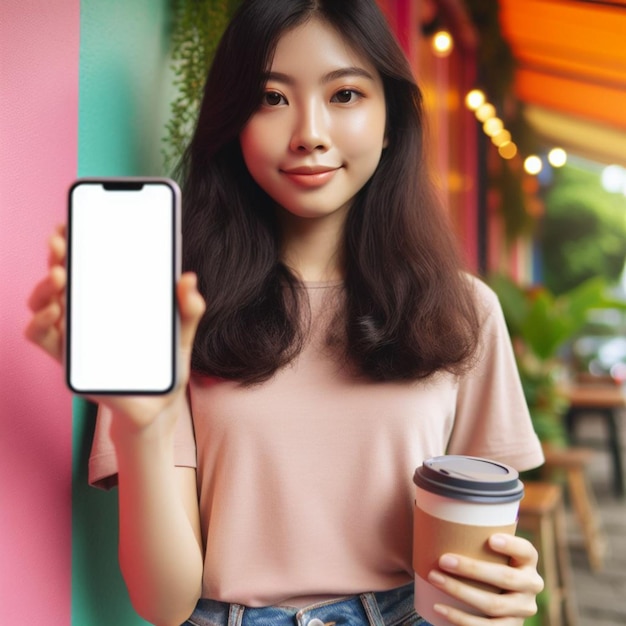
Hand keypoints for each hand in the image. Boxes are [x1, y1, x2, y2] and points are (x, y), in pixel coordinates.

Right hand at [25, 225, 205, 433]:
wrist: (157, 408)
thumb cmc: (165, 368)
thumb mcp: (181, 335)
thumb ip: (187, 310)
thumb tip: (189, 278)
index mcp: (114, 300)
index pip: (91, 264)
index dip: (78, 241)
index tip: (72, 221)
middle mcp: (89, 312)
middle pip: (64, 277)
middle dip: (57, 255)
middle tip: (60, 242)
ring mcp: (76, 334)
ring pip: (46, 302)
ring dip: (45, 286)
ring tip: (60, 276)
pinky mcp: (69, 359)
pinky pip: (42, 337)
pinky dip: (40, 323)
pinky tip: (52, 313)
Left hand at [426, 534, 543, 624]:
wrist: (499, 603)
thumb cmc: (484, 562)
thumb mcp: (488, 550)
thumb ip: (473, 534)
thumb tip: (431, 503)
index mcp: (527, 561)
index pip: (526, 551)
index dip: (511, 545)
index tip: (490, 539)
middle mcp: (531, 586)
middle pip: (505, 578)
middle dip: (472, 569)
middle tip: (443, 559)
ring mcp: (523, 610)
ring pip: (493, 604)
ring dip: (460, 592)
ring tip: (434, 578)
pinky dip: (460, 619)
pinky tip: (439, 607)